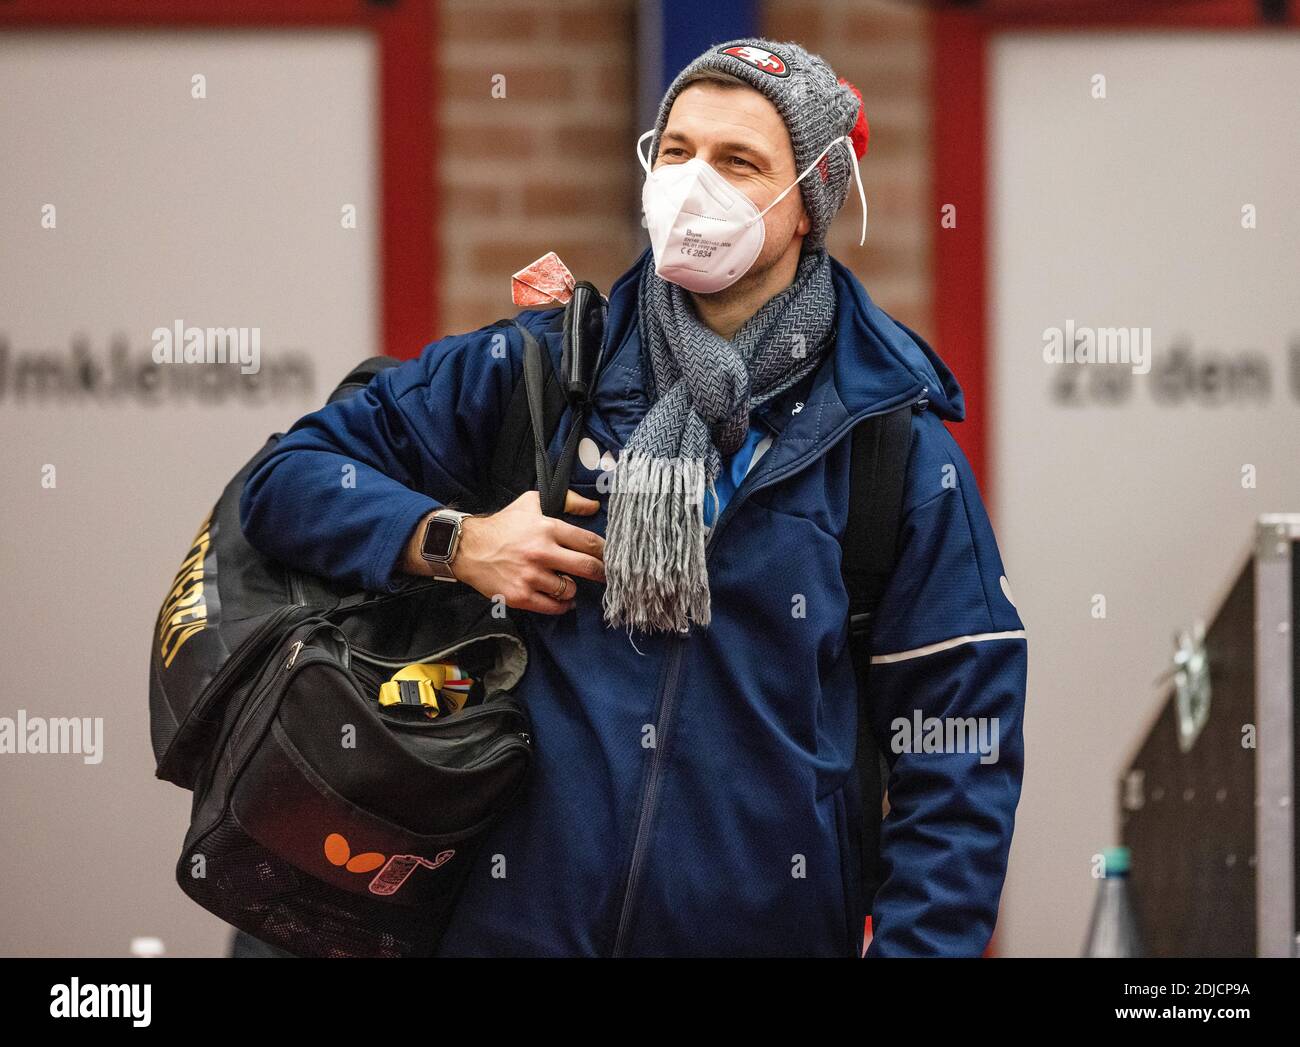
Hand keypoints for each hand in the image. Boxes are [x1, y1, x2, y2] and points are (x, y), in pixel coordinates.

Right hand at [404, 490, 604, 613]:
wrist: (469, 548)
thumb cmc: (504, 524)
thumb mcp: (532, 502)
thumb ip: (567, 500)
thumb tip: (593, 507)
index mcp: (547, 528)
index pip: (588, 542)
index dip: (605, 552)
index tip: (612, 557)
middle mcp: (541, 552)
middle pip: (587, 568)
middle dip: (601, 573)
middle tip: (605, 576)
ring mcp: (531, 576)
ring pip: (569, 589)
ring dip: (573, 588)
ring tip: (569, 584)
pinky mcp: (521, 596)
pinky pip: (553, 607)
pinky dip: (562, 605)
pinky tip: (562, 600)